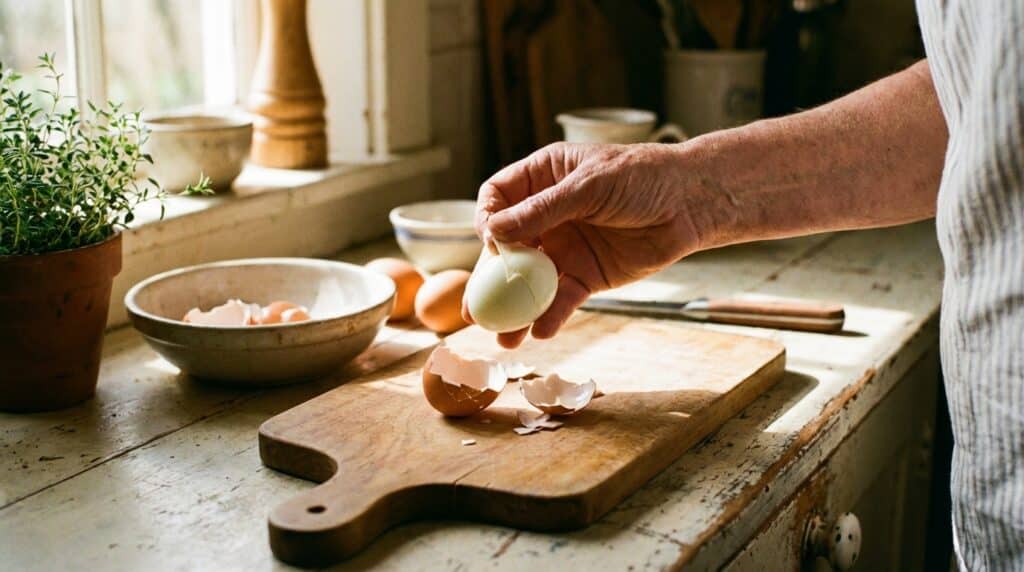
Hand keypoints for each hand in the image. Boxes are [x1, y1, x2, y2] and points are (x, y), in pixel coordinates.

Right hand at [462, 141, 707, 347]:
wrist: (691, 203)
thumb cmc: (643, 177)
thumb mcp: (590, 186)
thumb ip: (543, 210)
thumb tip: (494, 230)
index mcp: (542, 178)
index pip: (497, 198)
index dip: (488, 220)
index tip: (492, 241)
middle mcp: (547, 215)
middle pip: (506, 247)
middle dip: (490, 280)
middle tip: (476, 311)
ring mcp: (564, 247)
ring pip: (529, 281)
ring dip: (515, 309)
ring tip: (503, 336)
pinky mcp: (586, 275)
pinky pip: (562, 299)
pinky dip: (551, 315)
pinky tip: (541, 330)